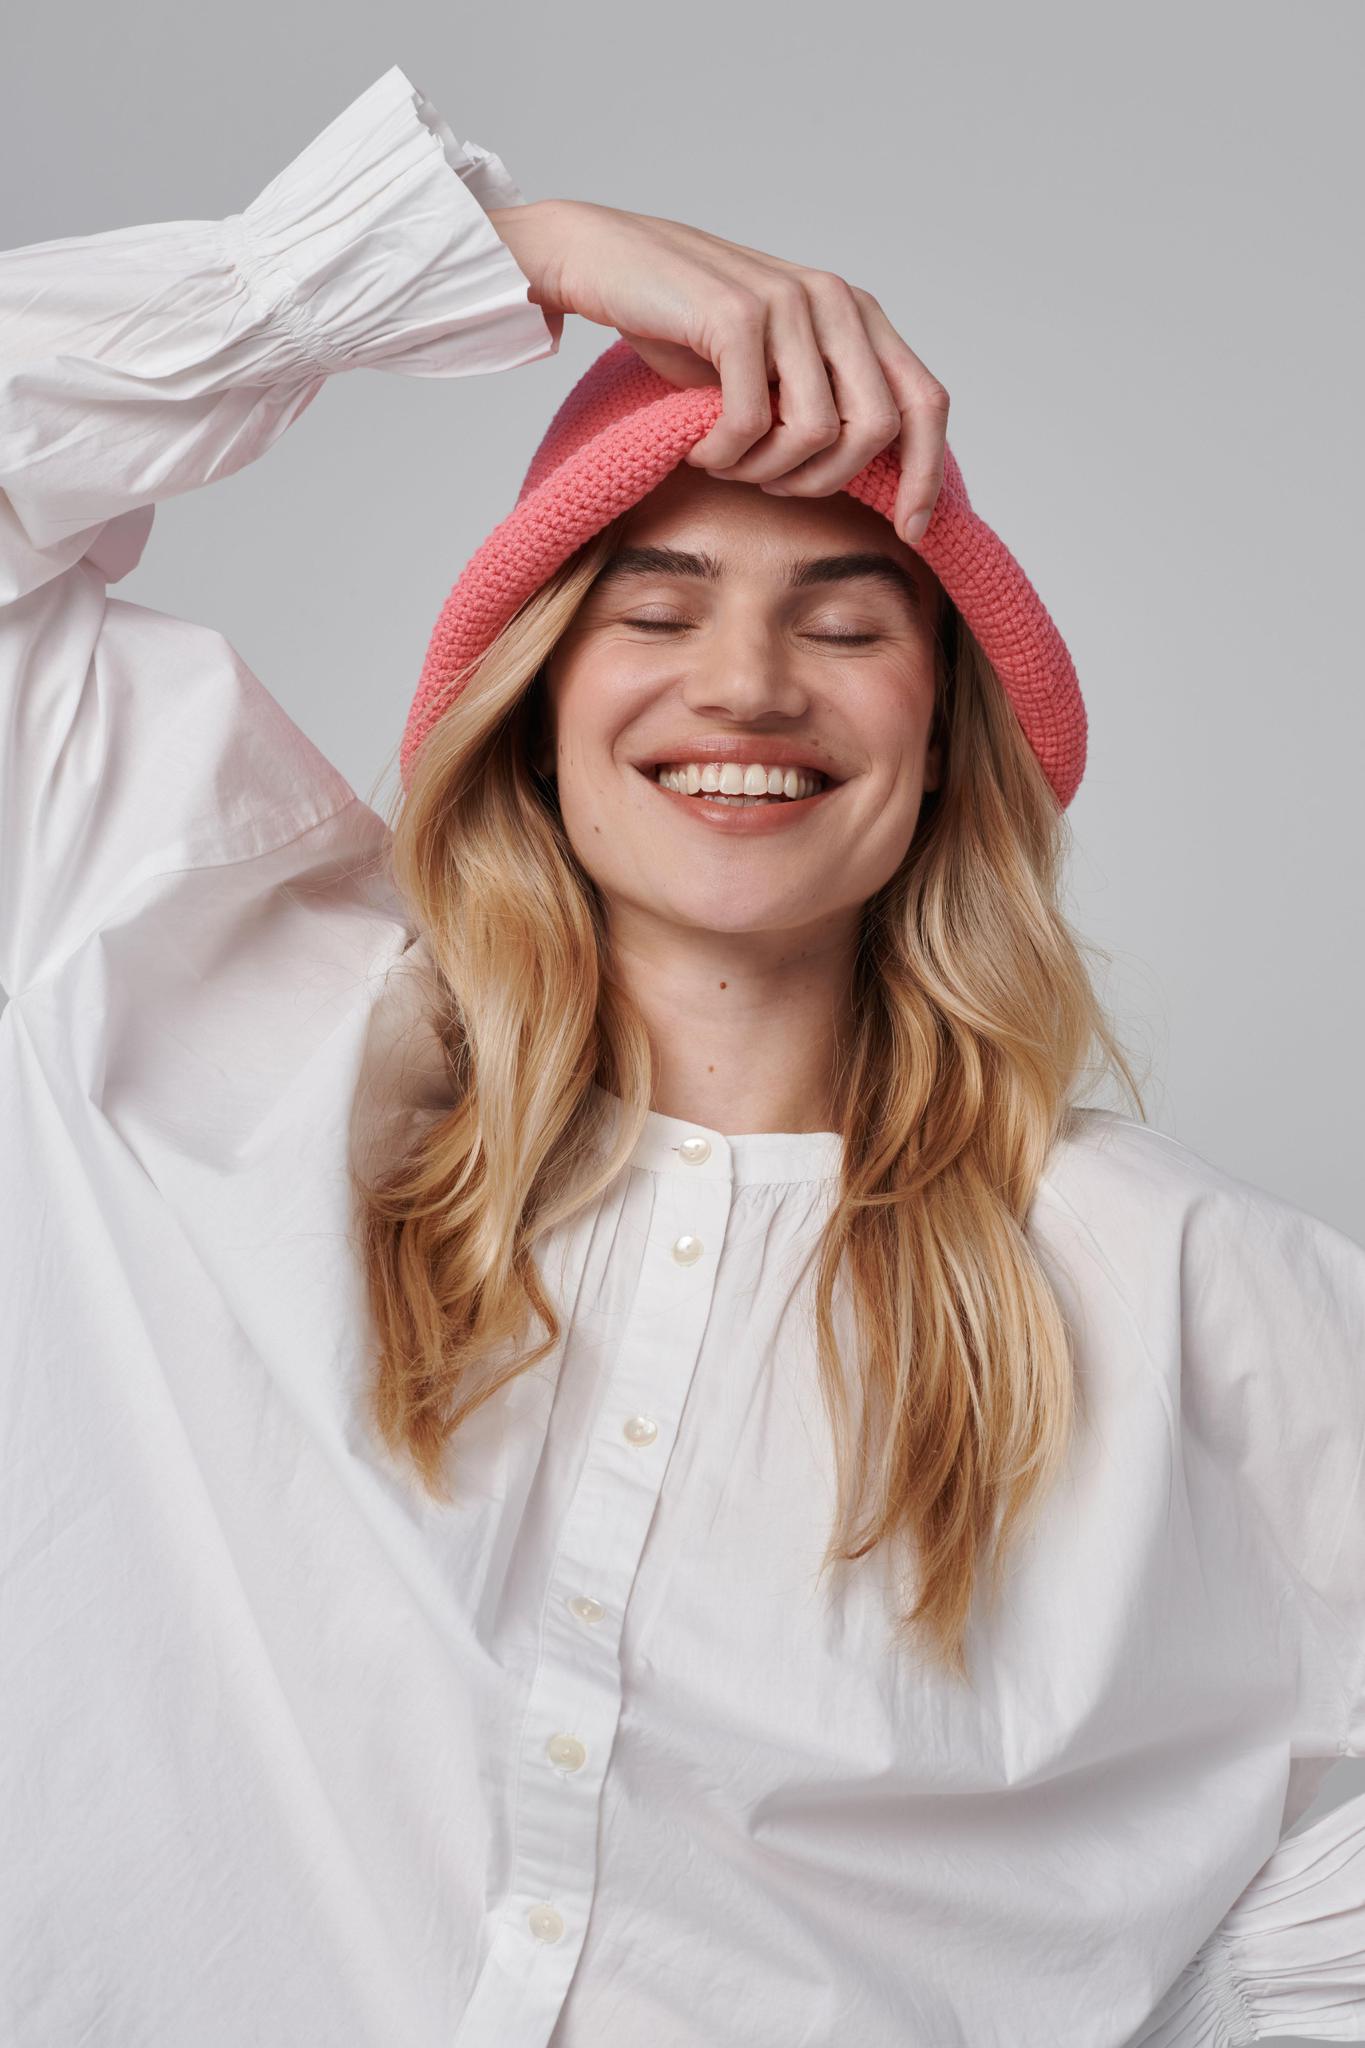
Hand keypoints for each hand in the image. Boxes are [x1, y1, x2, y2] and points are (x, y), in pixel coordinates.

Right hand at [487, 198, 947, 545]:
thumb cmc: (686, 328)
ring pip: (815, 434)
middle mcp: (835, 300)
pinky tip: (699, 448)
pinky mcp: (739, 314)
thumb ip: (824, 404)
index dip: (926, 473)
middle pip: (877, 429)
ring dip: (765, 471)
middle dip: (825, 481)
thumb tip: (879, 482)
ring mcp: (790, 302)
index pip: (926, 401)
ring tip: (727, 461)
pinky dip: (722, 455)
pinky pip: (750, 424)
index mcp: (856, 315)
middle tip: (771, 485)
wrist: (606, 261)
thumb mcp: (772, 371)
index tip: (910, 530)